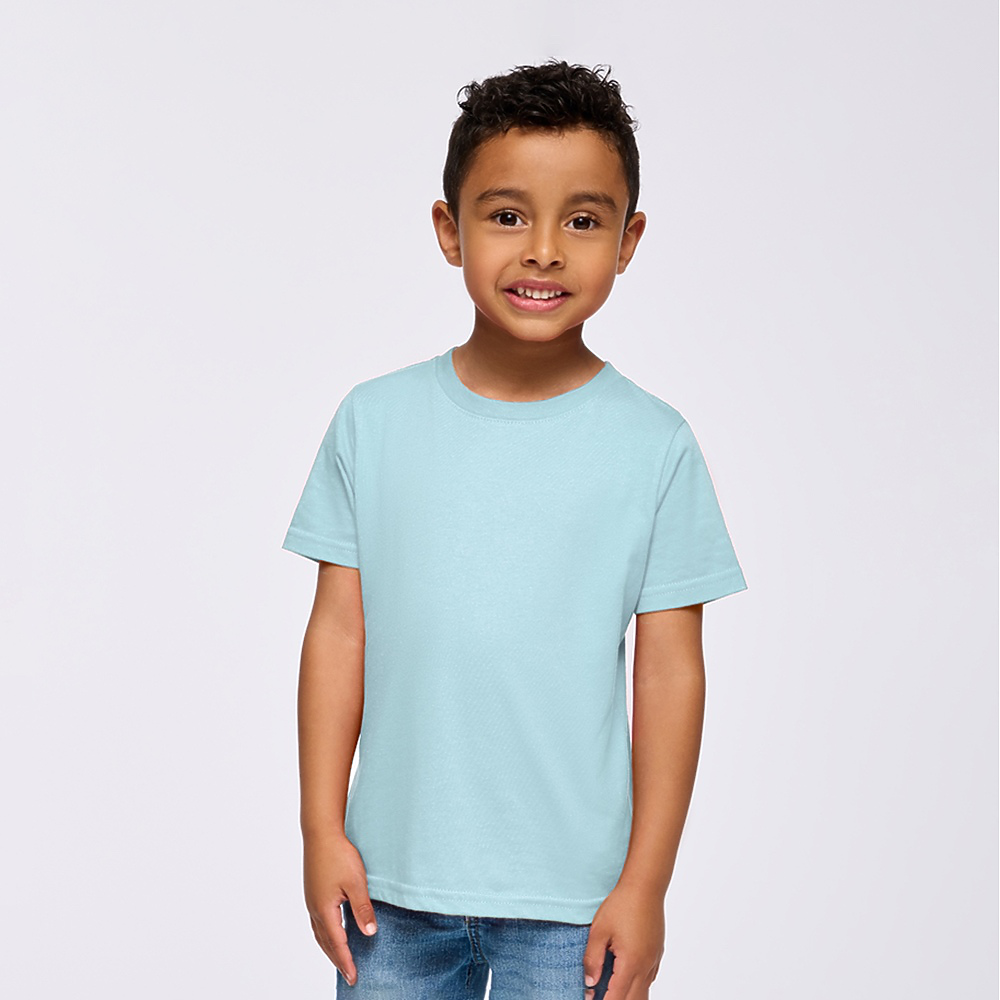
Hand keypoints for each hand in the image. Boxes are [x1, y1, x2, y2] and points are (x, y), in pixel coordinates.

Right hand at [303, 831, 377, 985]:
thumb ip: (362, 909)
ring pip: (320, 933)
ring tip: (340, 959)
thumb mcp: (356, 882)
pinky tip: (332, 931)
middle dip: (338, 960)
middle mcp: (314, 909)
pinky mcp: (312, 892)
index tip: (354, 977)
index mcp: (325, 910)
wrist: (320, 833)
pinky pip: (318, 922)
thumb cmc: (339, 855)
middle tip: (349, 975)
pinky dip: (325, 934)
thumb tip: (370, 933)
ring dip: (330, 948)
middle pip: (326, 943)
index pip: (338, 943)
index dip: (347, 961)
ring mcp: (311, 901)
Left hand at [583, 880, 664, 999]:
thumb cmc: (622, 904)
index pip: (617, 998)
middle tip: (600, 997)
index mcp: (631, 963)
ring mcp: (654, 960)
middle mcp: (646, 966)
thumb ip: (592, 959)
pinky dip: (638, 985)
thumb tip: (590, 983)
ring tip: (611, 991)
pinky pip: (649, 979)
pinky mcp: (657, 953)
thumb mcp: (599, 930)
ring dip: (628, 996)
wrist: (645, 886)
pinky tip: (625, 978)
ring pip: (644, 992)